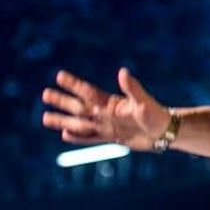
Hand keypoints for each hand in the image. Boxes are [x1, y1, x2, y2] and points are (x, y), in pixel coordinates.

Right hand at [42, 68, 169, 151]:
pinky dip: (78, 137)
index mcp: (112, 103)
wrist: (164, 132)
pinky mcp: (111, 138)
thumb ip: (132, 88)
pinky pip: (90, 138)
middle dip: (62, 101)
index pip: (88, 92)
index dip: (74, 84)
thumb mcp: (144, 102)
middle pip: (79, 106)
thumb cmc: (156, 114)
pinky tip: (64, 135)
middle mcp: (106, 113)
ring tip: (45, 117)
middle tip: (45, 94)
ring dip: (63, 120)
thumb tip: (123, 72)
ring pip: (80, 123)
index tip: (59, 75)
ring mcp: (107, 126)